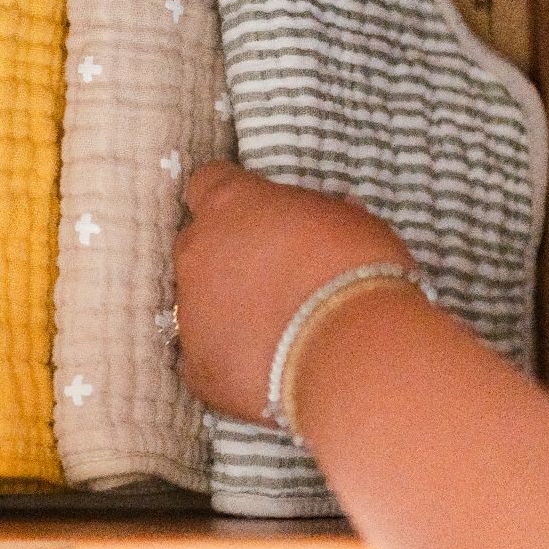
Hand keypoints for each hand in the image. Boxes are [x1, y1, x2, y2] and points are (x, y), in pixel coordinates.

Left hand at [172, 161, 415, 420]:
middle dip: (226, 255)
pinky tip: (268, 366)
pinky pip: (207, 354)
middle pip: (198, 243)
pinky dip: (231, 357)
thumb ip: (314, 215)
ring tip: (275, 327)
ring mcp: (190, 310)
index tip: (255, 214)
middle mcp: (197, 250)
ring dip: (226, 307)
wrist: (352, 353)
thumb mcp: (348, 221)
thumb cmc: (358, 271)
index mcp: (230, 203)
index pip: (209, 183)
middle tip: (272, 275)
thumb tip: (319, 220)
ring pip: (198, 301)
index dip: (233, 200)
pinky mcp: (197, 364)